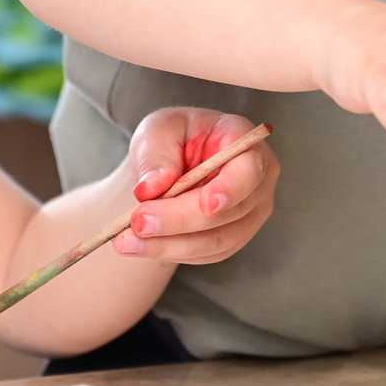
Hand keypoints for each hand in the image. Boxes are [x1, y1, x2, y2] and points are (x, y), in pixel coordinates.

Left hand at [111, 109, 278, 262]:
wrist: (172, 161)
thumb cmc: (172, 137)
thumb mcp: (158, 130)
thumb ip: (156, 155)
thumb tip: (150, 188)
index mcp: (245, 142)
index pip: (248, 170)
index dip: (231, 190)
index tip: (206, 205)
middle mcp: (258, 181)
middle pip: (229, 212)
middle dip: (180, 220)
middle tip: (138, 222)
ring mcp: (250, 214)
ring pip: (216, 241)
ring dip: (170, 245)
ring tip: (127, 241)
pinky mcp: (233, 238)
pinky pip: (206, 254)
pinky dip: (172, 252)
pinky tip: (141, 245)